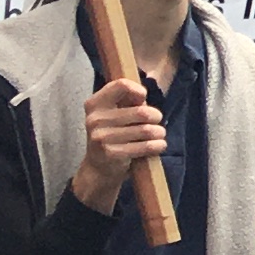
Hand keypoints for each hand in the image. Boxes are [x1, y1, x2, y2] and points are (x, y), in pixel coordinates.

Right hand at [72, 73, 165, 210]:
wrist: (98, 168)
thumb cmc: (112, 135)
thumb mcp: (113, 115)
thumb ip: (126, 101)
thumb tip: (142, 94)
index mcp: (94, 104)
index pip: (121, 85)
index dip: (138, 91)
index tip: (143, 99)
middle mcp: (95, 119)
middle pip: (141, 111)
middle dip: (156, 116)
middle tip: (157, 121)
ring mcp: (101, 137)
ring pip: (146, 130)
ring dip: (159, 133)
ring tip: (159, 134)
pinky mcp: (111, 154)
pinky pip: (145, 146)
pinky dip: (158, 145)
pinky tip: (159, 145)